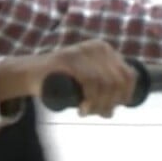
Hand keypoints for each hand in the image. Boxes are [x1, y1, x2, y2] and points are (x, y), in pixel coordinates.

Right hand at [0, 40, 136, 117]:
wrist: (31, 73)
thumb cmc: (60, 79)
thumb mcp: (87, 79)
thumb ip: (104, 86)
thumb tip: (120, 104)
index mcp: (105, 50)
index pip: (130, 75)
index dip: (125, 96)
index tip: (111, 108)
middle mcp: (97, 47)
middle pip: (118, 82)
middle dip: (110, 103)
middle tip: (96, 113)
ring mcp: (83, 51)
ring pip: (106, 84)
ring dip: (99, 105)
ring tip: (87, 112)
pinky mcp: (69, 59)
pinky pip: (91, 82)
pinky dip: (90, 100)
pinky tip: (82, 109)